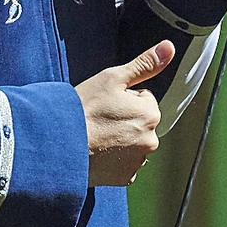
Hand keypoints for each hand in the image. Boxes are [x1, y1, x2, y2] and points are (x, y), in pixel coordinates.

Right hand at [76, 41, 174, 185]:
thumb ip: (144, 64)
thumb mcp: (112, 79)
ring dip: (119, 140)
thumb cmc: (83, 110)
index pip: (144, 100)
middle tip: (99, 119)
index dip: (123, 98)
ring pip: (132, 143)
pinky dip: (112, 158)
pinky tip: (96, 151)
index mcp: (150, 114)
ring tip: (95, 135)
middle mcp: (150, 140)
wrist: (58, 145)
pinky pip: (122, 163)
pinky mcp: (124, 178)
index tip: (106, 103)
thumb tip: (168, 47)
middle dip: (124, 119)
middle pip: (140, 123)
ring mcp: (137, 161)